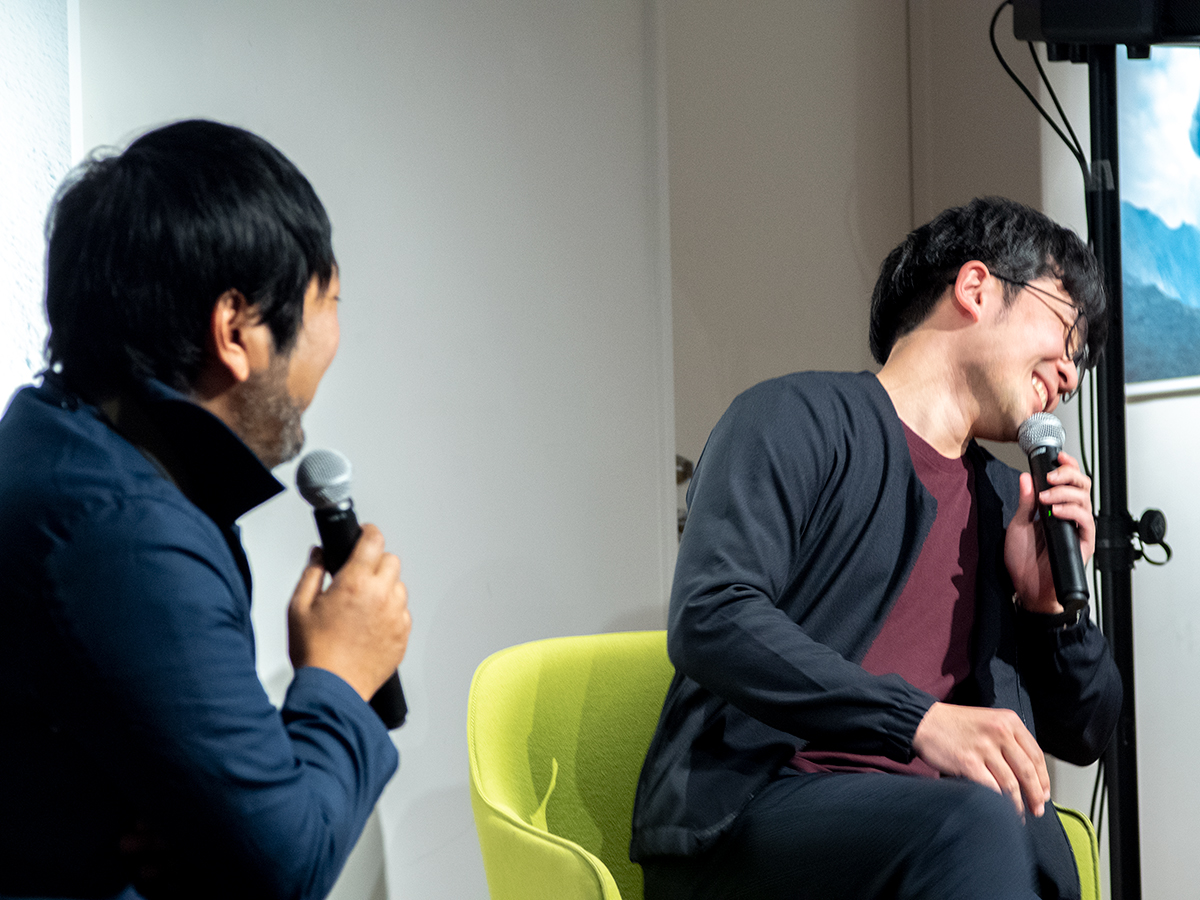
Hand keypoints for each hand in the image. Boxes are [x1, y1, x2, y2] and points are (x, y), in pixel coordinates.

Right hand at [287, 523, 410, 700]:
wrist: (333, 689)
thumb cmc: (315, 652)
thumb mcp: (298, 607)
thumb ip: (311, 573)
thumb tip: (318, 555)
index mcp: (355, 583)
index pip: (374, 541)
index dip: (368, 533)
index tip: (364, 535)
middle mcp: (381, 596)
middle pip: (391, 561)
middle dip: (375, 562)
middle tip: (358, 575)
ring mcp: (396, 616)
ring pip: (399, 587)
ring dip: (384, 588)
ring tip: (362, 606)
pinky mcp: (403, 635)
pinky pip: (403, 612)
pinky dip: (391, 613)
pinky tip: (370, 625)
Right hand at [912, 702, 1050, 819]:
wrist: (924, 722)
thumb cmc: (955, 725)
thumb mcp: (988, 721)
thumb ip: (1009, 740)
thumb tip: (1029, 773)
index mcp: (1008, 721)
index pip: (1036, 755)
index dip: (1043, 779)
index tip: (1044, 794)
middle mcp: (999, 732)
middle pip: (1027, 771)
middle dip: (1035, 796)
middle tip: (1037, 810)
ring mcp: (983, 747)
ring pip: (1011, 784)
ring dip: (1018, 804)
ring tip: (1019, 814)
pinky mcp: (968, 762)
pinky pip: (991, 788)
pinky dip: (999, 803)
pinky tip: (1001, 810)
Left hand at [1004, 450, 1092, 613]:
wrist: (1028, 589)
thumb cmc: (1024, 562)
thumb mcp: (1019, 525)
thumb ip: (1026, 502)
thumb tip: (1026, 477)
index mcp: (1056, 510)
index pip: (1069, 482)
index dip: (1067, 467)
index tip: (1057, 457)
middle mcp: (1070, 517)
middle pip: (1082, 486)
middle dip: (1068, 475)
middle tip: (1050, 477)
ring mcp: (1078, 529)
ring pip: (1085, 500)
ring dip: (1065, 493)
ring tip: (1046, 498)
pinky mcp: (1084, 543)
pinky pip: (1086, 521)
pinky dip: (1072, 511)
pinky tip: (1056, 511)